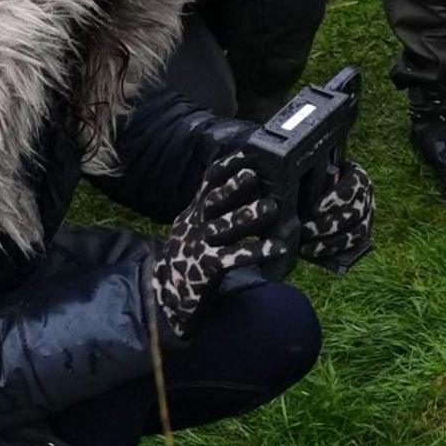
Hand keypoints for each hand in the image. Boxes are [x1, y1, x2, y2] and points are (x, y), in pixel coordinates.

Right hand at [143, 158, 287, 338]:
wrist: (167, 293)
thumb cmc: (193, 251)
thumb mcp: (196, 222)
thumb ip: (216, 204)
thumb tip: (250, 176)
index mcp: (196, 209)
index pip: (210, 182)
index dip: (228, 166)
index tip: (247, 153)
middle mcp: (196, 223)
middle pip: (214, 201)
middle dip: (233, 187)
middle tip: (254, 174)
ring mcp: (201, 245)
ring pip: (225, 227)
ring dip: (249, 216)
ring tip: (272, 207)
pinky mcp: (208, 267)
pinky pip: (234, 257)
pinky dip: (258, 251)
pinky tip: (278, 247)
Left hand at [292, 157, 374, 271]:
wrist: (328, 188)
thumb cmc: (319, 180)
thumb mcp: (317, 176)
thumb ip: (312, 182)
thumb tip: (299, 190)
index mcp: (358, 177)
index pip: (349, 188)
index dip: (333, 200)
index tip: (314, 210)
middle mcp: (366, 196)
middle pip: (353, 213)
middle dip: (327, 225)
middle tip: (305, 231)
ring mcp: (368, 215)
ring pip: (356, 232)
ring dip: (330, 242)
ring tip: (307, 247)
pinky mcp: (363, 231)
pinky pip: (353, 243)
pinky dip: (335, 250)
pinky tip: (317, 252)